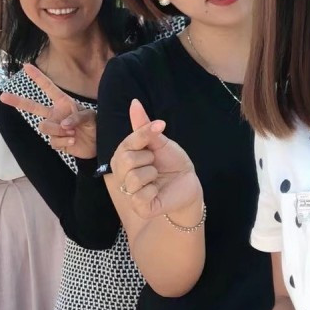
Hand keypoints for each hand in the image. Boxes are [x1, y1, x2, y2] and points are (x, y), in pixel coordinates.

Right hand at [0, 63, 96, 158]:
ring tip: (73, 133)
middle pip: (32, 106)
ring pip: (45, 127)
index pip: (48, 88)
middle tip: (2, 96)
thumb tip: (63, 125)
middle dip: (17, 101)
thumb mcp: (90, 117)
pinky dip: (64, 142)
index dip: (37, 77)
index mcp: (63, 102)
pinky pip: (53, 141)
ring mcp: (53, 127)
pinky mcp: (55, 141)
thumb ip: (77, 117)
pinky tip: (73, 141)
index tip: (26, 65)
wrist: (97, 145)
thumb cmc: (95, 125)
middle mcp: (55, 113)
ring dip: (60, 131)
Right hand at [110, 99, 201, 219]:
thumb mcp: (159, 141)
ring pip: (134, 178)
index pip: (126, 142)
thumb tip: (134, 102)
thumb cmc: (171, 162)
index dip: (144, 134)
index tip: (161, 126)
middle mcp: (121, 174)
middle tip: (155, 162)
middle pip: (126, 160)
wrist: (188, 183)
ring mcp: (128, 192)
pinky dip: (154, 190)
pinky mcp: (139, 207)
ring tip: (157, 176)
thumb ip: (143, 125)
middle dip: (148, 158)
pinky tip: (158, 190)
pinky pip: (141, 196)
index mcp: (122, 156)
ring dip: (152, 174)